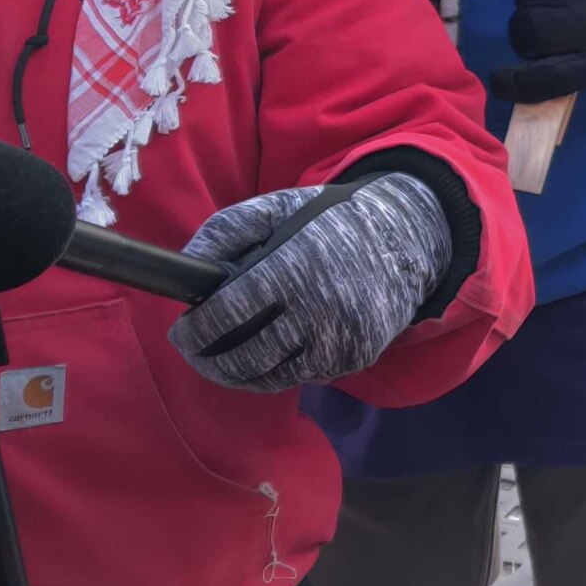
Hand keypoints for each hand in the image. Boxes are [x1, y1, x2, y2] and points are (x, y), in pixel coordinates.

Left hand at [168, 175, 451, 393]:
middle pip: (243, 359)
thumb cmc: (329, 222)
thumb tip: (187, 271)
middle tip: (195, 353)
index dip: (193, 332)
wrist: (406, 238)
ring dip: (237, 373)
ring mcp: (340, 338)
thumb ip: (225, 232)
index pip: (226, 315)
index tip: (179, 332)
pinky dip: (277, 371)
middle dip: (208, 361)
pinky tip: (267, 354)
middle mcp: (319, 308)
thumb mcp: (277, 208)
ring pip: (269, 377)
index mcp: (294, 267)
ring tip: (223, 359)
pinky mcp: (355, 357)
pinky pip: (301, 376)